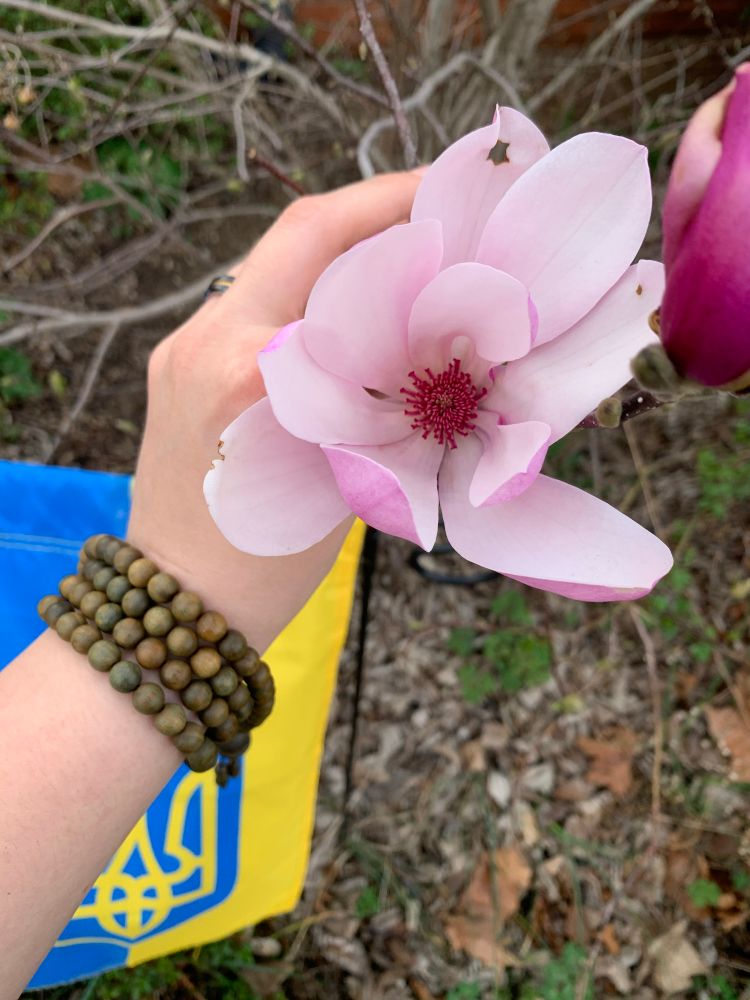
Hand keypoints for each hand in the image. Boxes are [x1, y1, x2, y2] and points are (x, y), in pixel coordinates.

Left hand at [127, 171, 420, 650]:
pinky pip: (256, 305)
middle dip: (373, 216)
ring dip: (344, 257)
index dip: (390, 201)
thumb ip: (381, 399)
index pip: (319, 242)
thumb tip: (438, 347)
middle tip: (439, 220)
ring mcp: (184, 347)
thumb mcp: (342, 477)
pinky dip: (313, 297)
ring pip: (276, 268)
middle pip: (296, 237)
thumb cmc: (268, 565)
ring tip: (409, 267)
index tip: (450, 191)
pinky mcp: (179, 364)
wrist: (180, 603)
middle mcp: (205, 339)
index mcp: (248, 367)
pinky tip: (355, 317)